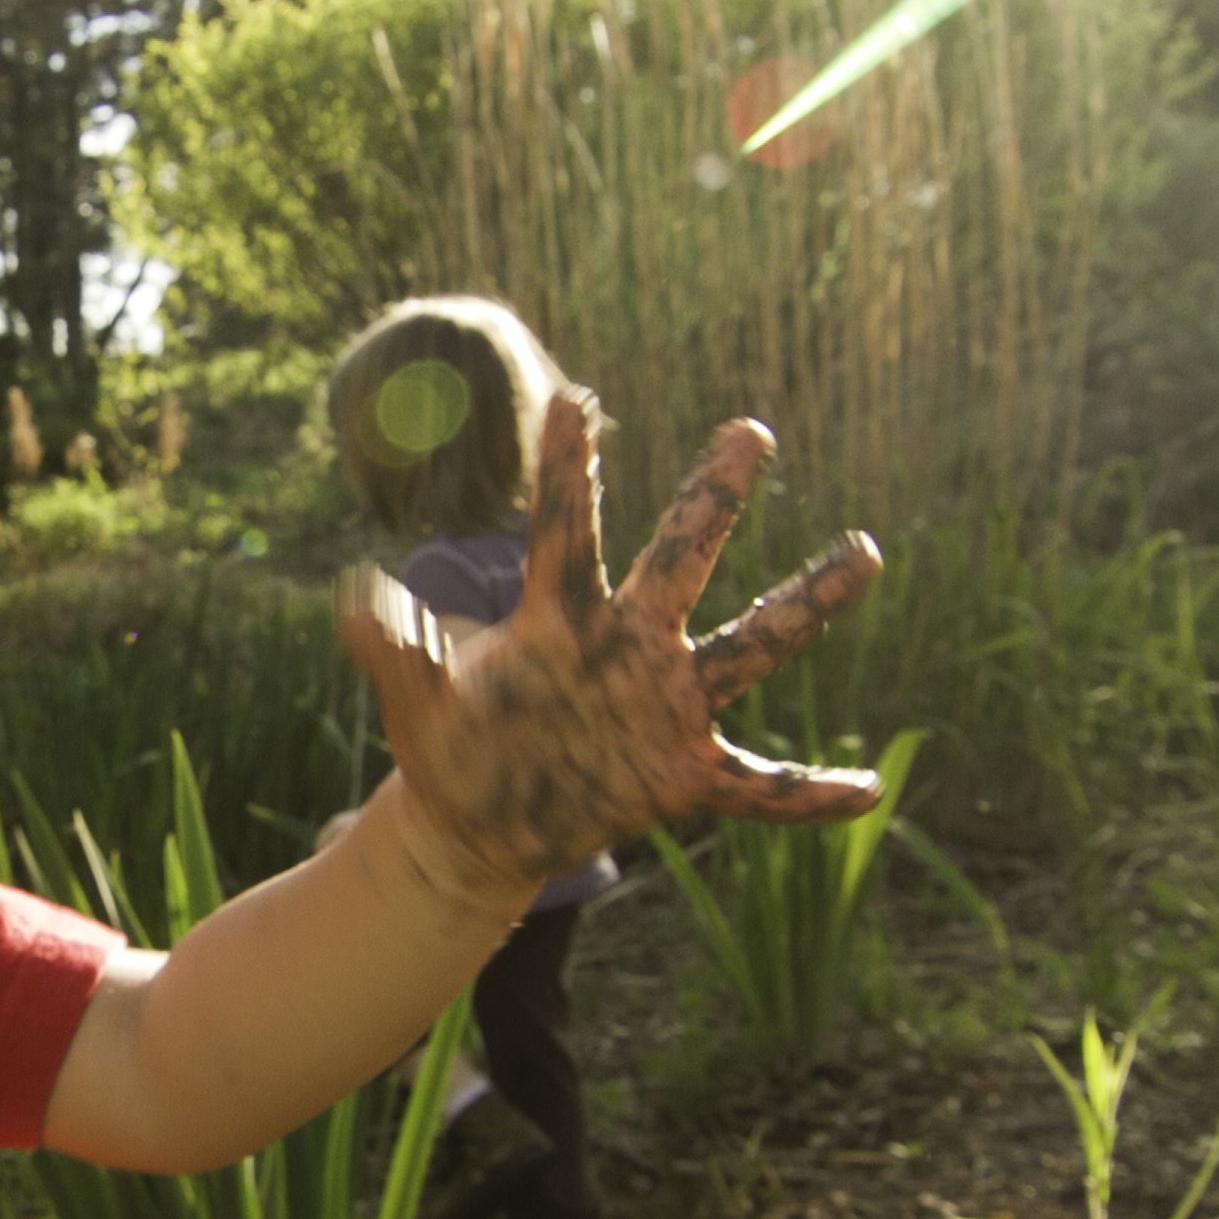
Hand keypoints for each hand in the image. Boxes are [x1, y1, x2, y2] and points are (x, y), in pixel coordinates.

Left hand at [340, 397, 885, 904]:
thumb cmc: (449, 744)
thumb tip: (349, 596)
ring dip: (808, 602)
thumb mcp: (414, 697)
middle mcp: (627, 646)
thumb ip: (391, 647)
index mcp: (559, 619)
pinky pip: (760, 787)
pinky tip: (869, 790)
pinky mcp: (681, 774)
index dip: (566, 472)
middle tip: (750, 429)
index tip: (574, 397)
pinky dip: (811, 795)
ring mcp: (663, 708)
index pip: (564, 531)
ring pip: (752, 646)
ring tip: (864, 552)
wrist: (476, 821)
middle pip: (680, 559)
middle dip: (712, 499)